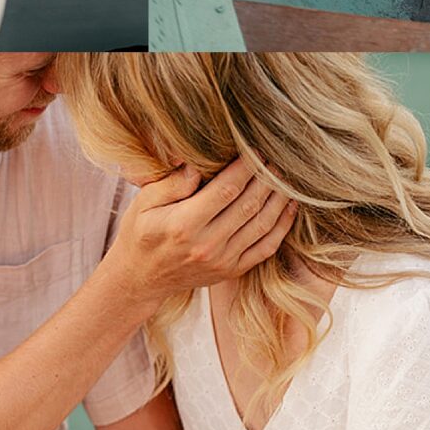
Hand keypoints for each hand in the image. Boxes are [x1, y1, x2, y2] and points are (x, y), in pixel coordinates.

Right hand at [107, 157, 294, 306]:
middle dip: (267, 178)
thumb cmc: (140, 233)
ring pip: (262, 224)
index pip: (226, 189)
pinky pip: (266, 248)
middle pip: (249, 204)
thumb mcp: (143, 203)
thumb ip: (172, 183)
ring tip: (286, 177)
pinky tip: (289, 207)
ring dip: (279, 198)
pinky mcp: (232, 271)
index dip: (246, 167)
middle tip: (276, 158)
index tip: (256, 150)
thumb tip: (197, 165)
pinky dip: (282, 226)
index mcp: (184, 224)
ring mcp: (223, 261)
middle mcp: (207, 245)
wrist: (140, 279)